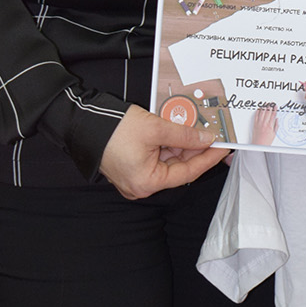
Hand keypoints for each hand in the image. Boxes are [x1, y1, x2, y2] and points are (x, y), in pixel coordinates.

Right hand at [99, 104, 222, 198]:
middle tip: (213, 134)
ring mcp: (135, 176)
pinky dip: (168, 144)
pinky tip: (179, 130)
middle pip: (178, 167)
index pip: (188, 172)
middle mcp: (141, 185)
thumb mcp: (155, 128)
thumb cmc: (113, 129)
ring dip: (182, 144)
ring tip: (198, 128)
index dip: (208, 158)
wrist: (83, 122)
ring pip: (168, 160)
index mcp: (147, 182)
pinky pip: (156, 156)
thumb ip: (184, 135)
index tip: (222, 147)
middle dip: (195, 149)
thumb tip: (205, 138)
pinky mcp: (131, 165)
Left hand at [252, 104, 277, 144]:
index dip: (275, 110)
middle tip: (271, 103)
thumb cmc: (266, 141)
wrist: (258, 145)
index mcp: (270, 126)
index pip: (273, 115)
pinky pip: (256, 116)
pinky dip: (257, 112)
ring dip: (264, 107)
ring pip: (262, 113)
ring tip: (265, 104)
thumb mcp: (274, 134)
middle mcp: (264, 123)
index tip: (275, 106)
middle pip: (267, 113)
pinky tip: (259, 109)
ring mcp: (259, 123)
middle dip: (270, 107)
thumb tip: (276, 120)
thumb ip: (276, 126)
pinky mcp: (255, 124)